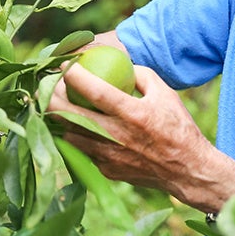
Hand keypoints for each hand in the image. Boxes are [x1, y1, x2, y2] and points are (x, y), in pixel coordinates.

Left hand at [48, 60, 234, 209]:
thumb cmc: (178, 128)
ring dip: (59, 118)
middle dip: (51, 97)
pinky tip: (75, 125)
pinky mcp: (105, 170)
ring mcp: (107, 157)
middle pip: (69, 115)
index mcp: (133, 114)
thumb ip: (140, 75)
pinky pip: (82, 150)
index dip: (74, 76)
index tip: (64, 65)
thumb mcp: (165, 93)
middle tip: (48, 86)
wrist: (186, 170)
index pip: (95, 91)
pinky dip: (75, 136)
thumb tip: (119, 65)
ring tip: (56, 104)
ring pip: (68, 135)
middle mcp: (116, 136)